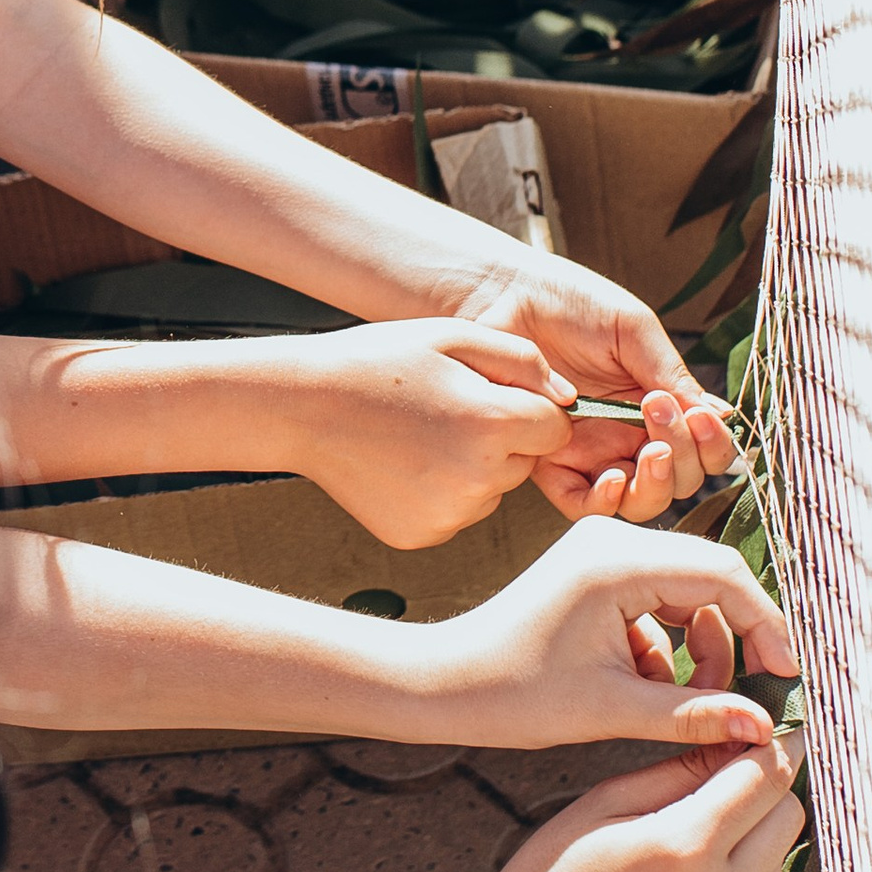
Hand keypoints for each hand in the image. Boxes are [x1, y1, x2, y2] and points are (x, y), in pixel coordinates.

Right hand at [280, 318, 577, 544]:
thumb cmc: (378, 362)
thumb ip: (524, 361)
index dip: (529, 408)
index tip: (492, 395)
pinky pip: (459, 511)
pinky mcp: (425, 535)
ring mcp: (451, 515)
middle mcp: (479, 480)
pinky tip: (406, 462)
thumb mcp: (454, 336)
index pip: (557, 428)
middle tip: (445, 411)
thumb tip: (568, 399)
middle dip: (501, 438)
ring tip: (420, 434)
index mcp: (493, 426)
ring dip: (474, 466)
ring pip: (493, 489)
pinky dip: (442, 490)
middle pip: (525, 462)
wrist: (304, 406)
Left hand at [429, 517, 796, 746]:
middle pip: (712, 579)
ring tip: (689, 705)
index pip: (723, 577)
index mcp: (615, 561)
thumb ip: (695, 716)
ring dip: (702, 649)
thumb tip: (766, 728)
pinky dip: (669, 646)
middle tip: (753, 697)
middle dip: (738, 640)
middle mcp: (613, 539)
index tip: (787, 678)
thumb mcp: (613, 711)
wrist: (446, 682)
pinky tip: (648, 689)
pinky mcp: (597, 569)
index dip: (766, 627)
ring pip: (689, 593)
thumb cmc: (515, 694)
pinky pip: (660, 601)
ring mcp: (604, 549)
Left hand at [440, 252, 734, 520]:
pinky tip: (613, 477)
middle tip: (662, 414)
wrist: (505, 296)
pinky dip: (605, 501)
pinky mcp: (550, 461)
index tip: (702, 418)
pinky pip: (582, 502)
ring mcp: (592, 451)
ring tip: (651, 452)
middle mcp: (628, 435)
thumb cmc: (571, 303)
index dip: (712, 446)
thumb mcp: (634, 332)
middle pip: (677, 480)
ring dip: (656, 485)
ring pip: (638, 501)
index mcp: (657, 404)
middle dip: (685, 458)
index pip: (702, 449)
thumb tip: (723, 416)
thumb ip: (673, 375)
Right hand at [470, 737, 805, 871]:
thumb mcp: (605, 803)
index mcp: (683, 847)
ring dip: (756, 836)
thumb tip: (741, 736)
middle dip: (767, 787)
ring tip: (699, 837)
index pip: (766, 778)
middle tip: (730, 777)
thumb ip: (681, 768)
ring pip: (782, 859)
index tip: (776, 727)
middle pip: (788, 817)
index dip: (776, 743)